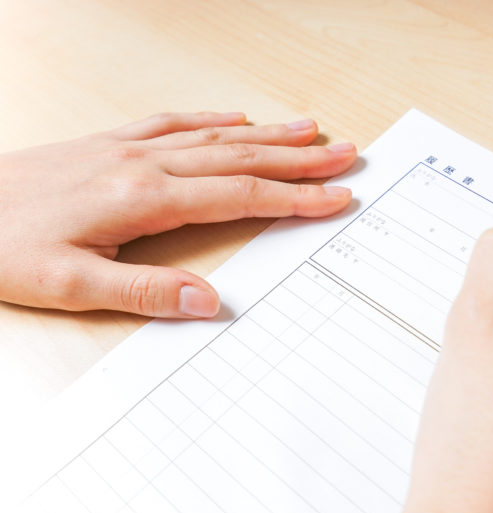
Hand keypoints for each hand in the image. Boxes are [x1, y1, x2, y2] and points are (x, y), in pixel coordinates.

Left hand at [0, 112, 355, 317]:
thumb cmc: (3, 247)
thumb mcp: (69, 286)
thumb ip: (145, 293)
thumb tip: (210, 302)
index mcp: (145, 199)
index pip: (240, 196)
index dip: (295, 197)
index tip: (335, 197)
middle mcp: (145, 164)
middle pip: (241, 157)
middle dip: (299, 158)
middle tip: (345, 154)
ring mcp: (129, 147)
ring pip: (215, 134)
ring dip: (268, 133)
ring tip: (309, 129)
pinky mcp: (110, 142)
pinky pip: (173, 121)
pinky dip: (211, 118)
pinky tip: (234, 116)